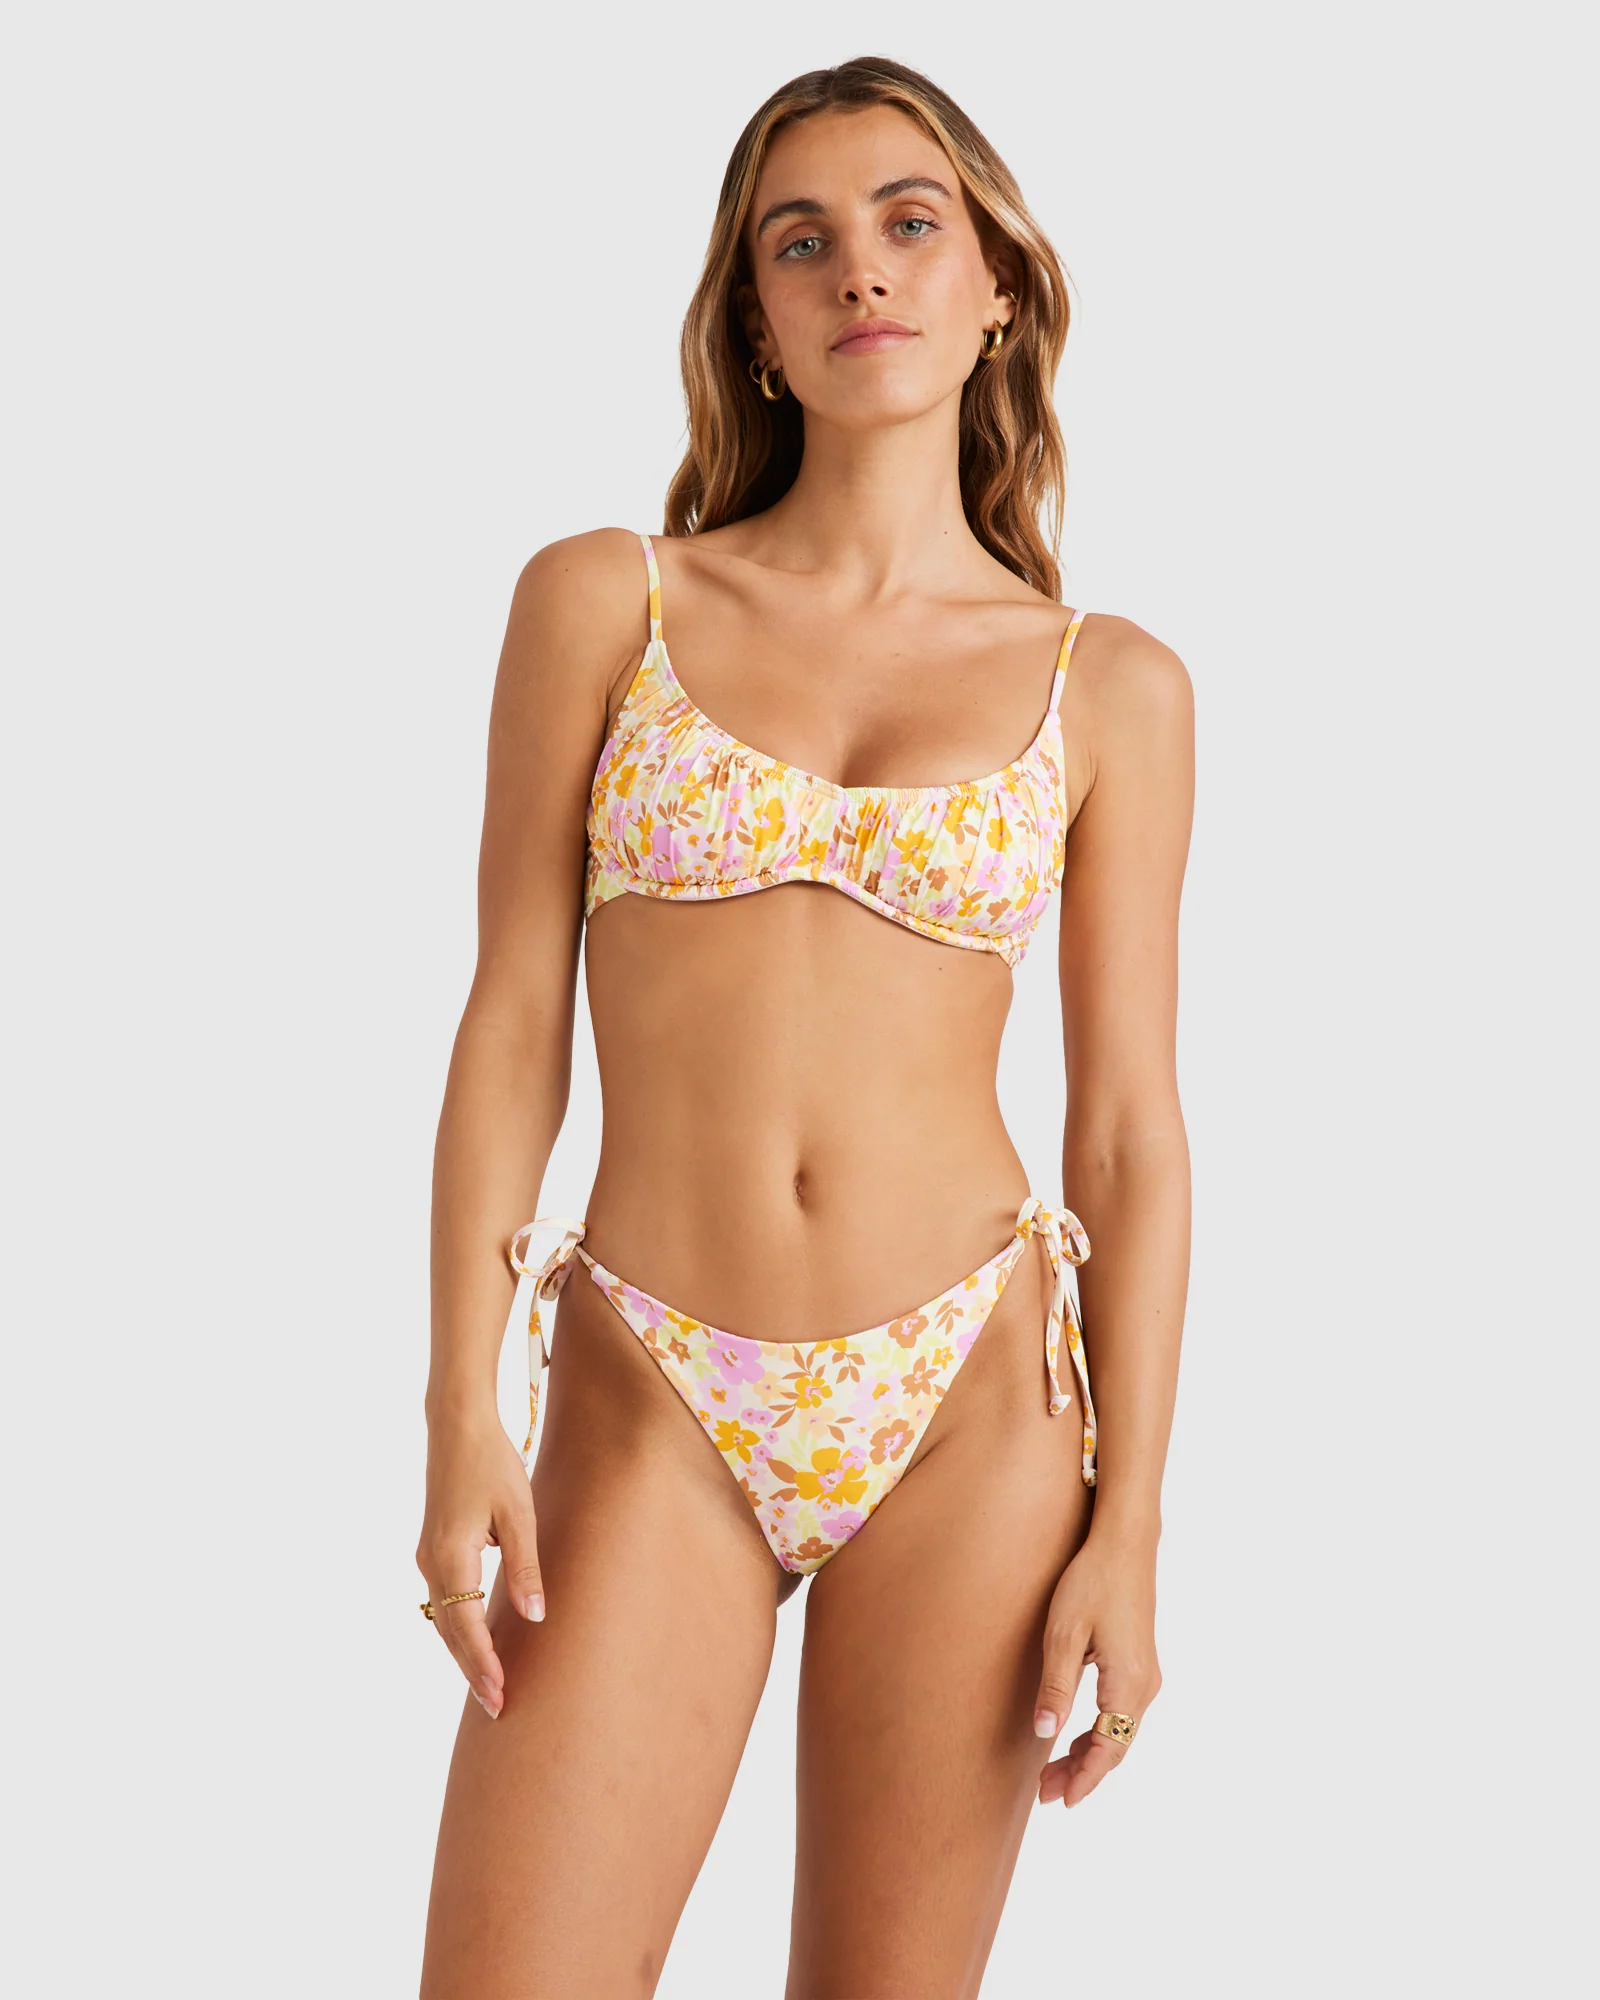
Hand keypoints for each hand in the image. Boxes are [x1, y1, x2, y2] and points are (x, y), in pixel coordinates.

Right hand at [416, 1409, 544, 1718]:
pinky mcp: (433, 1549)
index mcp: (452, 1557)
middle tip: (498, 1708)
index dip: (484, 1664)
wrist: (455, 1426)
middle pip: (450, 1631)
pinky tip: (476, 1641)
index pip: (466, 1626)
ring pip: (443, 1618)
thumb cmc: (492, 1463)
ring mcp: (427, 1557)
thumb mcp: (519, 1514)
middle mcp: (431, 1563)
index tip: (500, 1696)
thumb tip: (536, 1617)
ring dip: (464, 1652)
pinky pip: (443, 1601)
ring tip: (489, 1683)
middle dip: (473, 1670)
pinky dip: (458, 1627)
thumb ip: (525, 1567)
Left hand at [1032, 1533, 1160, 1806]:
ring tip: (1052, 1771)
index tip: (1058, 1800)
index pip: (1108, 1749)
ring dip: (1089, 1753)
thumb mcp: (1064, 1634)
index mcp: (1128, 1683)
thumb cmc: (1092, 1581)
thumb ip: (1056, 1687)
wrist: (1124, 1543)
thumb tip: (1044, 1735)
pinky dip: (1099, 1733)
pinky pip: (1122, 1714)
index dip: (1083, 1779)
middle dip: (1081, 1773)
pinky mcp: (1140, 1665)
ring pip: (1120, 1732)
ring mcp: (1147, 1675)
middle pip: (1116, 1747)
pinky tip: (1075, 1736)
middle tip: (1044, 1792)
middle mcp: (1145, 1685)